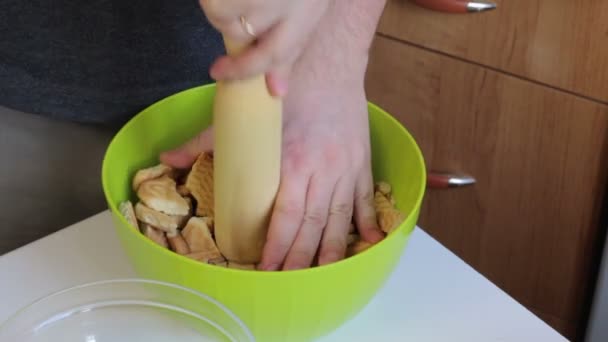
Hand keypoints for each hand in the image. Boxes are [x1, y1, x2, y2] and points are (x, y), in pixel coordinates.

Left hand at [159, 84, 383, 269]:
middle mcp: (323, 171)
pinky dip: (366, 223)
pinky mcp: (361, 163)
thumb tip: (168, 158)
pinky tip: (367, 242)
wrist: (330, 64)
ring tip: (324, 274)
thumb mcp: (246, 114)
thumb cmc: (290, 90)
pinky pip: (365, 199)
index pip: (286, 217)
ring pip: (340, 220)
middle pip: (313, 226)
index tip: (269, 268)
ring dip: (332, 250)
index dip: (278, 247)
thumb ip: (207, 139)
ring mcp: (345, 169)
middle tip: (290, 282)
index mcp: (294, 162)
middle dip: (301, 258)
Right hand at [199, 0, 328, 95]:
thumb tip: (276, 89)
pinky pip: (212, 0)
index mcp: (307, 15)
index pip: (274, 56)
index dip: (242, 71)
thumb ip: (289, 47)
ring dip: (218, 1)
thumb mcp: (308, 9)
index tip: (216, 74)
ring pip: (219, 12)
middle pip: (238, 33)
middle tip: (230, 4)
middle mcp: (285, 4)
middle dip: (228, 22)